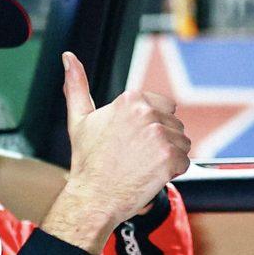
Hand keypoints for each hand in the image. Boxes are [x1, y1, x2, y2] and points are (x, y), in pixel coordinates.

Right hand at [40, 52, 189, 254]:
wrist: (93, 196)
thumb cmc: (87, 161)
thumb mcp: (79, 118)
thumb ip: (76, 85)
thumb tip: (68, 57)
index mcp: (130, 100)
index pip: (163, 106)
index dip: (150, 126)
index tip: (131, 140)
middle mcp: (147, 113)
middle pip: (174, 124)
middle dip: (160, 141)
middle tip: (134, 155)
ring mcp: (159, 135)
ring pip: (182, 142)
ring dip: (168, 156)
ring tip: (142, 165)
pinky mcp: (170, 157)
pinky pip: (185, 161)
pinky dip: (172, 171)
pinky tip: (150, 174)